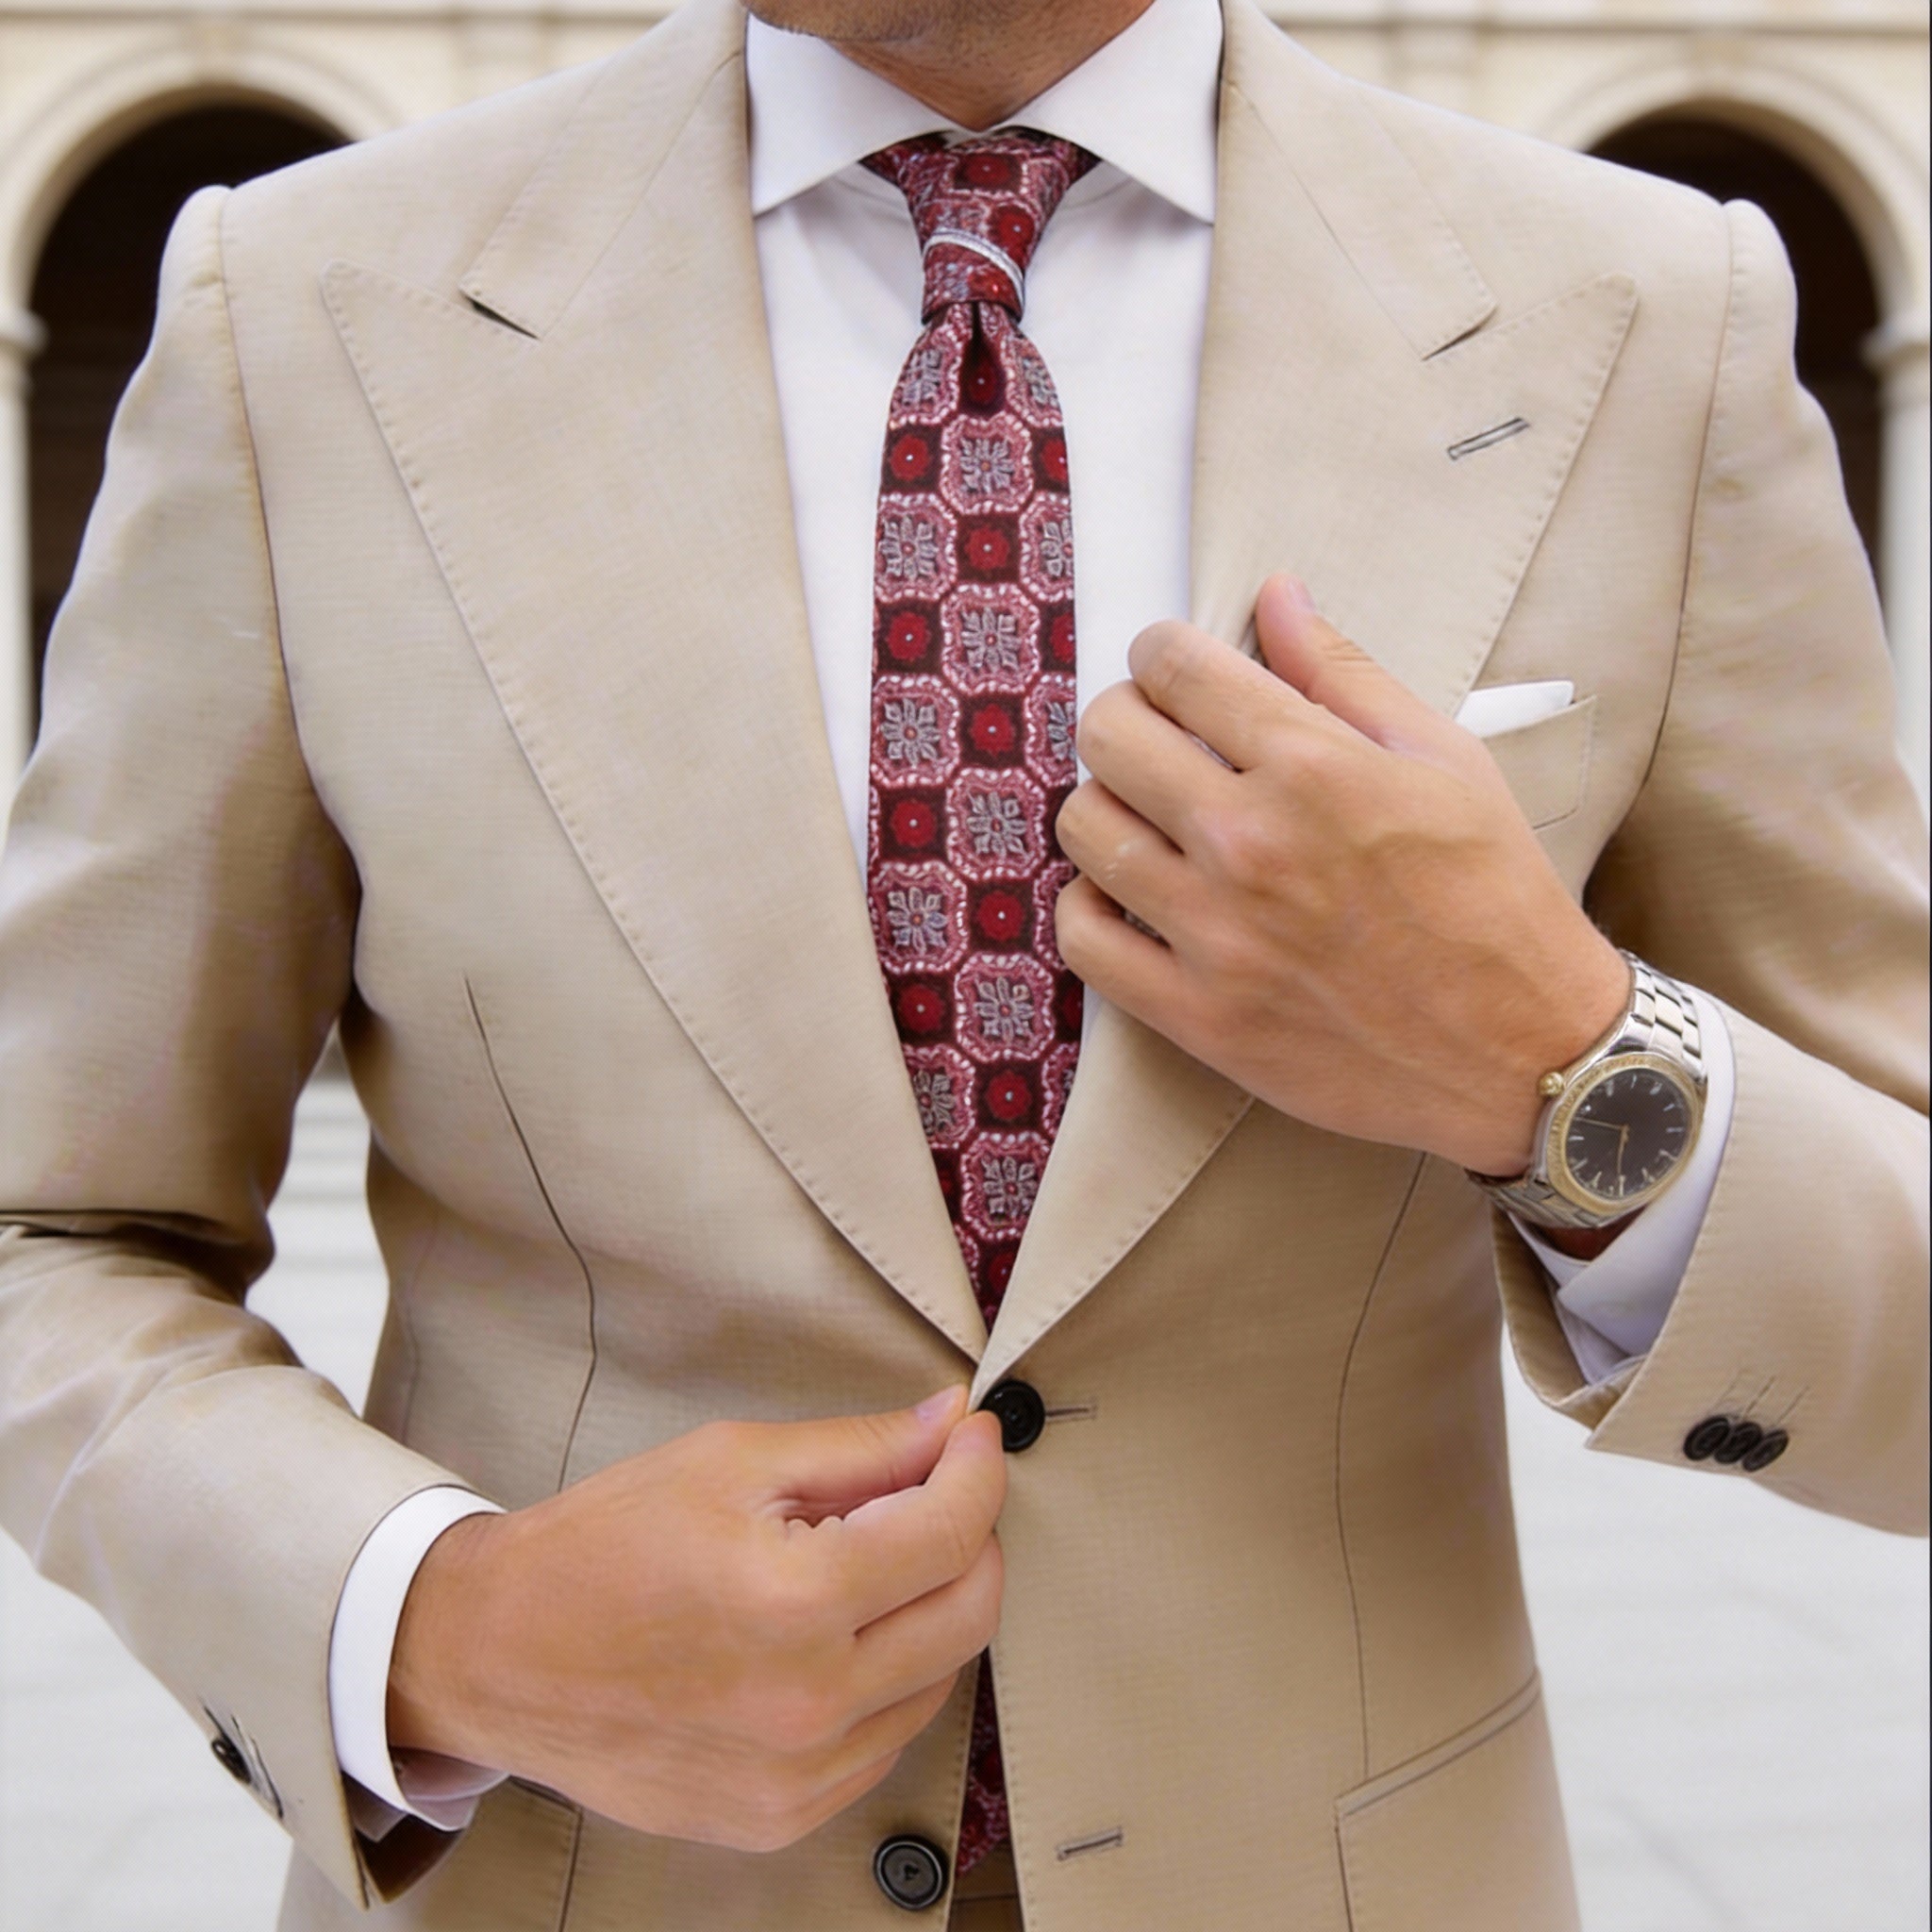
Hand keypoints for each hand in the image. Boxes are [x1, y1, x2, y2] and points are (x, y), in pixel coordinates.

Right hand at [386, 1387, 1004, 1851]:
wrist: (498, 1655)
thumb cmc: (601, 1548)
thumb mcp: (731, 1462)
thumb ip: (859, 1448)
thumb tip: (950, 1425)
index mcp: (796, 1601)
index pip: (953, 1532)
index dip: (977, 1469)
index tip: (971, 1439)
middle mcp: (809, 1703)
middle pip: (970, 1613)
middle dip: (969, 1536)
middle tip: (932, 1491)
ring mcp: (798, 1776)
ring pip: (939, 1679)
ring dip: (927, 1609)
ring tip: (860, 1565)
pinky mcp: (781, 1816)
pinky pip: (885, 1740)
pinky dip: (886, 1679)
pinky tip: (833, 1637)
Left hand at [1054, 574, 1629, 1177]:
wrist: (1525, 1051)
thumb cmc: (1495, 897)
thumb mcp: (1445, 761)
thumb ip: (1345, 674)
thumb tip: (1275, 594)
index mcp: (1313, 767)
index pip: (1174, 668)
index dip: (1161, 653)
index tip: (1174, 670)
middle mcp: (1250, 843)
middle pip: (1109, 736)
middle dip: (1127, 718)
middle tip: (1160, 741)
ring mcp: (1215, 935)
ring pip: (1083, 828)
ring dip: (1106, 807)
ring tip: (1150, 819)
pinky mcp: (1198, 1015)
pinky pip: (1083, 938)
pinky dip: (1092, 906)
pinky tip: (1134, 895)